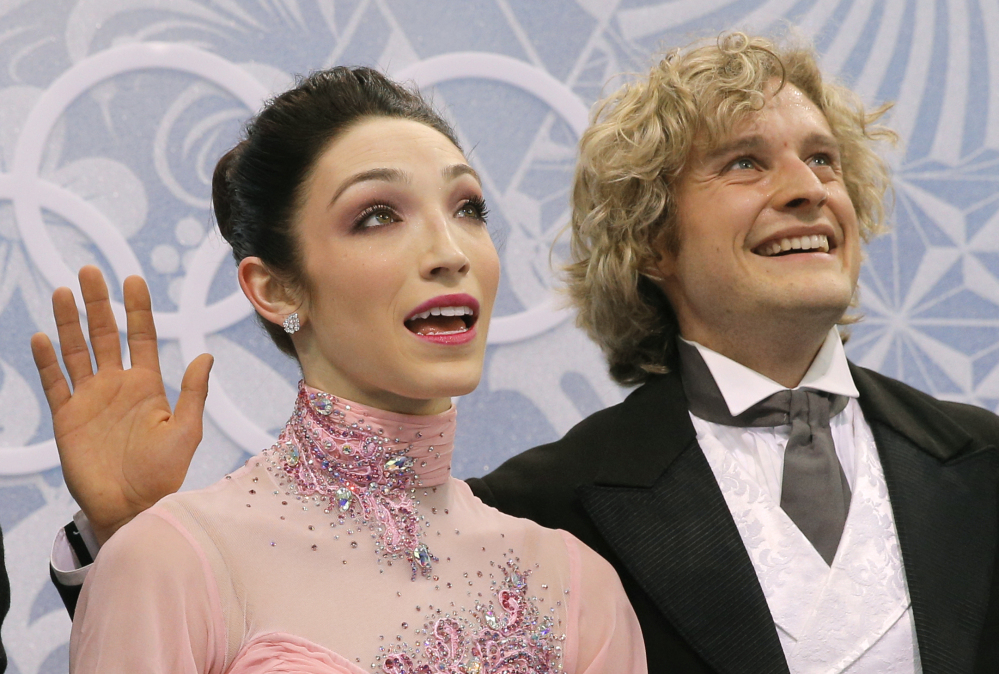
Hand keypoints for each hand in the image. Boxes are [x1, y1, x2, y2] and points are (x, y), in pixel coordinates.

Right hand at [31, 266, 212, 545]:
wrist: (133, 508)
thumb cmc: (165, 474)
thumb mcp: (186, 430)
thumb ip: (192, 393)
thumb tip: (206, 355)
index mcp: (147, 385)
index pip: (141, 337)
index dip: (136, 309)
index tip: (132, 279)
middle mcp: (117, 386)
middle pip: (105, 335)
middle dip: (98, 304)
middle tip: (89, 272)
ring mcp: (90, 400)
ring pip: (77, 351)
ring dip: (69, 323)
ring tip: (64, 291)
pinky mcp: (68, 418)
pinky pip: (55, 383)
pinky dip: (47, 361)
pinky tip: (41, 337)